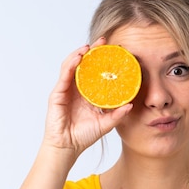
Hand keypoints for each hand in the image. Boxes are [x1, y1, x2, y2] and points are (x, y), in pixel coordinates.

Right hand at [42, 38, 132, 158]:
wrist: (68, 147)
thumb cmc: (83, 136)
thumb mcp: (105, 123)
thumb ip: (117, 114)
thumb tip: (131, 105)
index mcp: (88, 93)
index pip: (95, 72)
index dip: (103, 60)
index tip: (115, 51)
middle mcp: (76, 89)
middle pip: (83, 64)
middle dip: (92, 51)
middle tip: (103, 42)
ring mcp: (66, 90)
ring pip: (72, 65)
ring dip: (80, 54)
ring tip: (90, 47)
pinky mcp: (57, 94)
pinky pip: (64, 76)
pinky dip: (70, 64)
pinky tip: (78, 58)